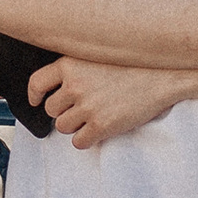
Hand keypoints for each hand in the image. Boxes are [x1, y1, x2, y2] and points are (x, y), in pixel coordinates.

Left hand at [29, 58, 193, 147]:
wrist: (162, 76)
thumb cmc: (133, 64)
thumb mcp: (98, 54)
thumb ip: (76, 66)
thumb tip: (57, 85)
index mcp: (70, 64)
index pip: (37, 82)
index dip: (34, 95)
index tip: (36, 100)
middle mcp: (75, 85)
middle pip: (51, 109)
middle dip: (63, 111)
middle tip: (80, 107)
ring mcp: (88, 106)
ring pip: (63, 127)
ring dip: (74, 126)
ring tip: (93, 116)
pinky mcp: (101, 125)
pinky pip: (79, 142)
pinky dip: (86, 139)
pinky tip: (98, 130)